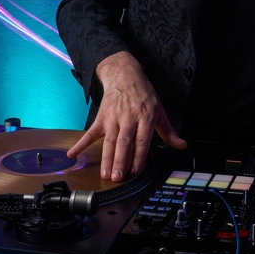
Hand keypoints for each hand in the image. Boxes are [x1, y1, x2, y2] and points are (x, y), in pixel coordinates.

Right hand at [67, 51, 187, 180]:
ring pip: (109, 142)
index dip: (138, 157)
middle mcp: (129, 119)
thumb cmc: (144, 95)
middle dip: (120, 162)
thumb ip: (168, 132)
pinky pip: (90, 133)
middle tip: (117, 178)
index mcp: (145, 118)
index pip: (142, 141)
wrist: (124, 75)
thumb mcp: (159, 110)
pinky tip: (72, 154)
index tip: (135, 172)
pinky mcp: (101, 118)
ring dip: (106, 159)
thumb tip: (182, 145)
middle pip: (124, 143)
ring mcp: (113, 119)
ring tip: (105, 174)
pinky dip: (80, 144)